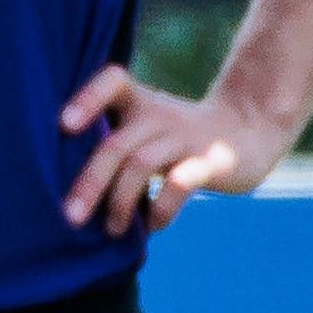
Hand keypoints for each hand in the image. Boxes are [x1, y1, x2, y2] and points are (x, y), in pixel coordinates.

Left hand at [59, 67, 292, 236]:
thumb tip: (71, 193)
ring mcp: (185, 137)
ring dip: (120, 203)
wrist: (248, 131)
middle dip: (90, 183)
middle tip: (71, 217)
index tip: (64, 126)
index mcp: (141, 102)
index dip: (87, 98)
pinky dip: (159, 210)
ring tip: (113, 230)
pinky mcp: (211, 160)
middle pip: (116, 144)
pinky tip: (151, 226)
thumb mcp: (148, 126)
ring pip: (141, 165)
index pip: (112, 81)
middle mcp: (160, 115)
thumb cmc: (180, 138)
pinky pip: (178, 184)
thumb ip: (115, 144)